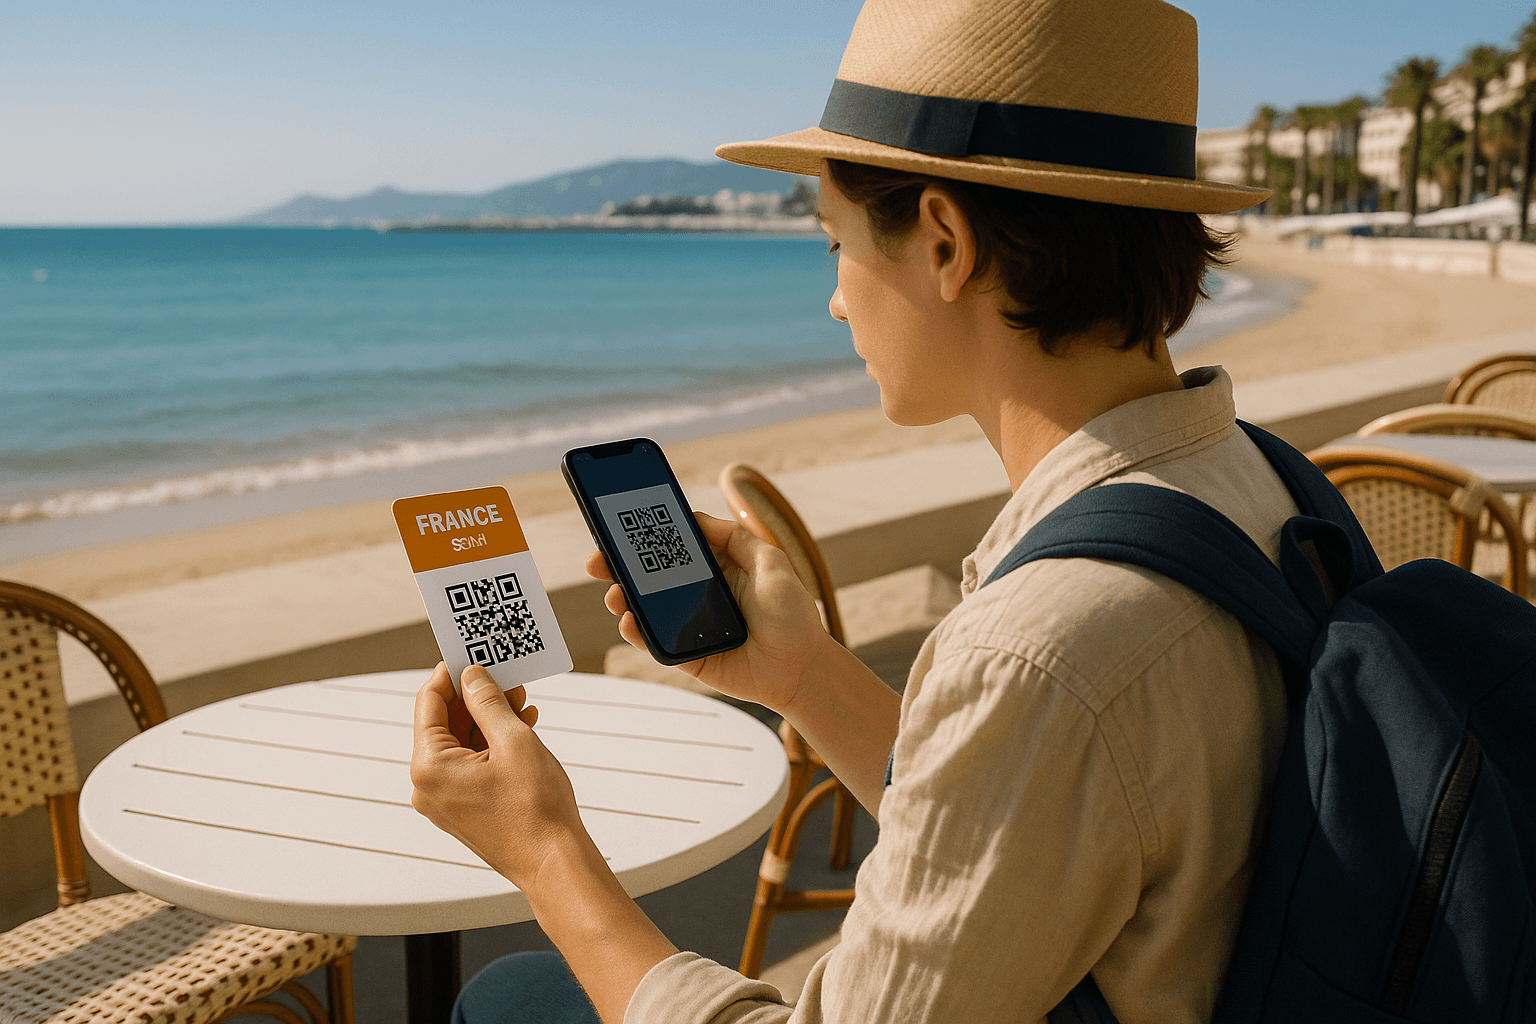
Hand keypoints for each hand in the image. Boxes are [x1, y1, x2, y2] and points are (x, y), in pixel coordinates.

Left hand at [410, 662, 588, 888]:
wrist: (554, 862)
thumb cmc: (535, 808)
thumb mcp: (514, 741)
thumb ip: (488, 702)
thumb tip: (471, 675)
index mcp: (430, 767)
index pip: (429, 704)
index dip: (449, 674)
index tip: (469, 652)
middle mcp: (428, 785)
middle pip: (445, 724)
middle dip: (475, 696)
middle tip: (505, 674)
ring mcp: (445, 800)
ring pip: (461, 743)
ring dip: (489, 719)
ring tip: (521, 699)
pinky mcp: (464, 808)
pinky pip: (471, 764)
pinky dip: (492, 744)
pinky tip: (522, 726)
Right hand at [586, 511, 834, 713]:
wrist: (802, 668)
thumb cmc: (793, 616)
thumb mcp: (771, 562)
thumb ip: (736, 538)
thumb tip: (696, 518)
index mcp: (717, 569)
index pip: (674, 549)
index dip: (647, 539)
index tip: (621, 527)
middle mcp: (699, 595)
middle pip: (651, 578)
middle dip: (621, 568)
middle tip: (598, 562)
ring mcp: (690, 626)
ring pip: (646, 609)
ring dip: (623, 599)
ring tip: (614, 594)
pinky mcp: (687, 655)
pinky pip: (655, 642)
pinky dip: (637, 632)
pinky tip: (628, 621)